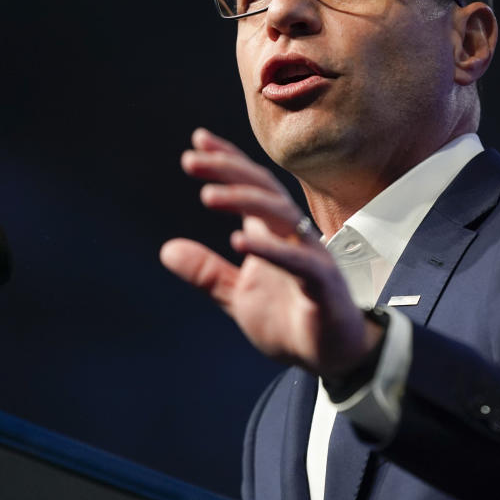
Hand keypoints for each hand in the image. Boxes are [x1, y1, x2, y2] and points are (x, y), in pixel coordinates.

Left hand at [159, 128, 381, 376]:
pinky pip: (298, 260)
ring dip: (244, 201)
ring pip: (281, 215)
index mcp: (273, 235)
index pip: (251, 187)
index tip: (198, 141)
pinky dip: (270, 249)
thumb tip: (166, 250)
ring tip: (208, 195)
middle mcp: (294, 237)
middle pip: (264, 190)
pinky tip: (239, 241)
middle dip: (229, 170)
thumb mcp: (239, 297)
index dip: (227, 162)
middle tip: (191, 159)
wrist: (333, 358)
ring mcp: (311, 257)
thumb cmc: (291, 322)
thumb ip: (207, 272)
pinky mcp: (322, 284)